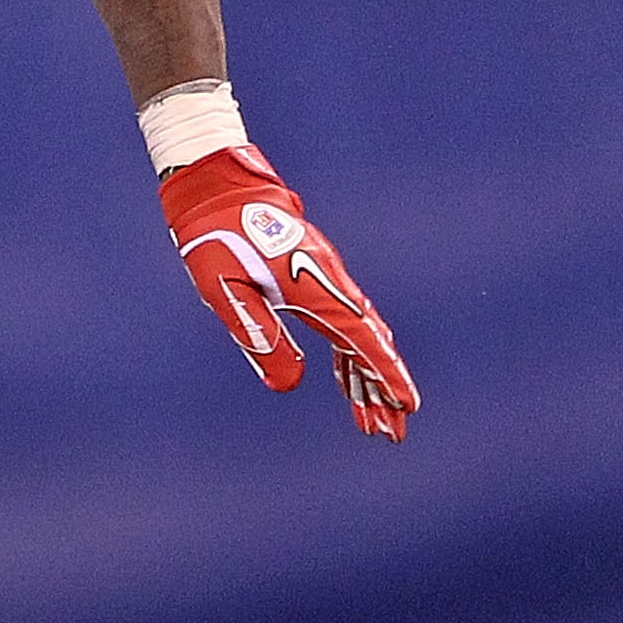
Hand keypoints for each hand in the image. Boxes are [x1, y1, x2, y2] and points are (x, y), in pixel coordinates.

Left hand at [159, 144, 417, 442]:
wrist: (217, 188)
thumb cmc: (216, 238)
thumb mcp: (226, 291)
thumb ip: (259, 335)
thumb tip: (290, 384)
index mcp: (312, 287)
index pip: (360, 339)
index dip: (385, 374)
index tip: (407, 406)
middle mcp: (330, 282)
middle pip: (368, 343)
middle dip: (383, 390)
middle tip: (391, 434)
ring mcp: (325, 277)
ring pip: (359, 335)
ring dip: (367, 378)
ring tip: (373, 421)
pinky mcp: (314, 277)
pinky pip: (343, 322)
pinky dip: (351, 355)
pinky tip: (350, 381)